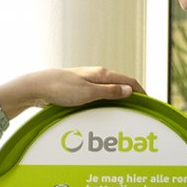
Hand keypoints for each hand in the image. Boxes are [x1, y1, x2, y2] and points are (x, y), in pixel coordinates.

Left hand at [0, 66, 142, 117]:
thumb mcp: (89, 93)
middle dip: (131, 95)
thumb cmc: (61, 89)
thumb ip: (110, 91)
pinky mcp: (77, 88)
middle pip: (120, 84)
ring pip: (108, 89)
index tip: (150, 101)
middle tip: (139, 109)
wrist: (36, 87)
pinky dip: (105, 101)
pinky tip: (103, 110)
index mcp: (102, 74)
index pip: (129, 80)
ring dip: (118, 98)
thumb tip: (131, 90)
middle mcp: (95, 75)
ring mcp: (86, 81)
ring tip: (124, 111)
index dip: (141, 90)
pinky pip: (97, 94)